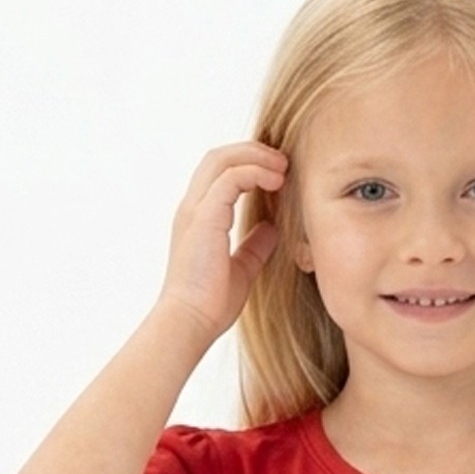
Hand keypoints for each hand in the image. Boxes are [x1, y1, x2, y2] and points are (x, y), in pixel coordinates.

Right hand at [157, 141, 287, 343]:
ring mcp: (195, 210)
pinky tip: (276, 181)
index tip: (277, 173)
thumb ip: (255, 246)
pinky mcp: (204, 217)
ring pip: (222, 159)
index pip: (219, 173)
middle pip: (218, 157)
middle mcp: (193, 207)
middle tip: (282, 161)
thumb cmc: (211, 304)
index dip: (248, 164)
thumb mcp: (242, 269)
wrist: (191, 322)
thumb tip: (272, 228)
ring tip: (282, 167)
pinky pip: (231, 177)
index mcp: (199, 217)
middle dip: (253, 151)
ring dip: (256, 157)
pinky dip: (255, 172)